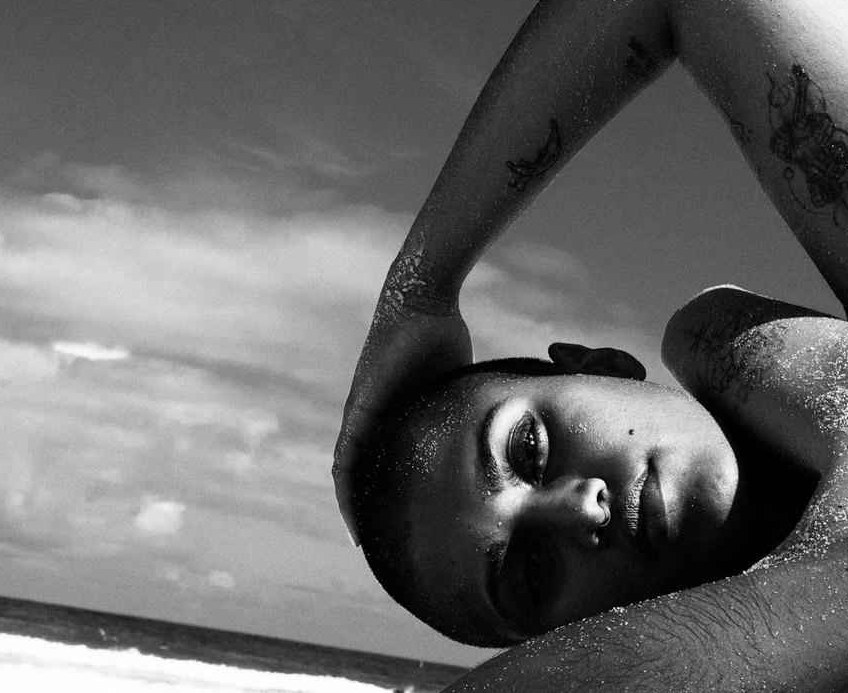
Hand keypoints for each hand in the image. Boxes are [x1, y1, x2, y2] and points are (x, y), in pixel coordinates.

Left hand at [332, 292, 471, 543]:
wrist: (424, 303)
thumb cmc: (441, 335)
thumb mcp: (454, 386)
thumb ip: (462, 408)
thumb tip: (502, 427)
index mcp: (392, 416)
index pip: (382, 463)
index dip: (384, 493)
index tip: (396, 524)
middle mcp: (370, 418)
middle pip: (360, 474)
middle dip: (366, 509)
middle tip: (376, 544)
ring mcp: (361, 415)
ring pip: (347, 472)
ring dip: (351, 507)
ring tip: (360, 540)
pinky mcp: (359, 410)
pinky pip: (346, 458)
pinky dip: (346, 488)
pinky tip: (351, 512)